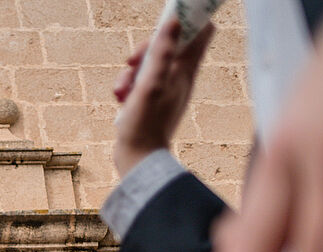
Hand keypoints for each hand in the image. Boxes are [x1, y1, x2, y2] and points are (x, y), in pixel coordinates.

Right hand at [112, 19, 215, 175]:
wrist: (138, 160)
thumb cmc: (144, 125)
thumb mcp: (150, 84)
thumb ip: (162, 52)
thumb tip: (174, 21)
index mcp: (186, 71)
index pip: (202, 32)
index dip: (189, 20)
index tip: (170, 19)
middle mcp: (180, 77)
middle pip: (168, 45)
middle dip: (146, 49)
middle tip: (132, 60)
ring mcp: (166, 89)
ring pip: (149, 64)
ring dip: (130, 71)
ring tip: (121, 91)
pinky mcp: (152, 101)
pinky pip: (140, 82)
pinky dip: (128, 86)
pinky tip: (120, 100)